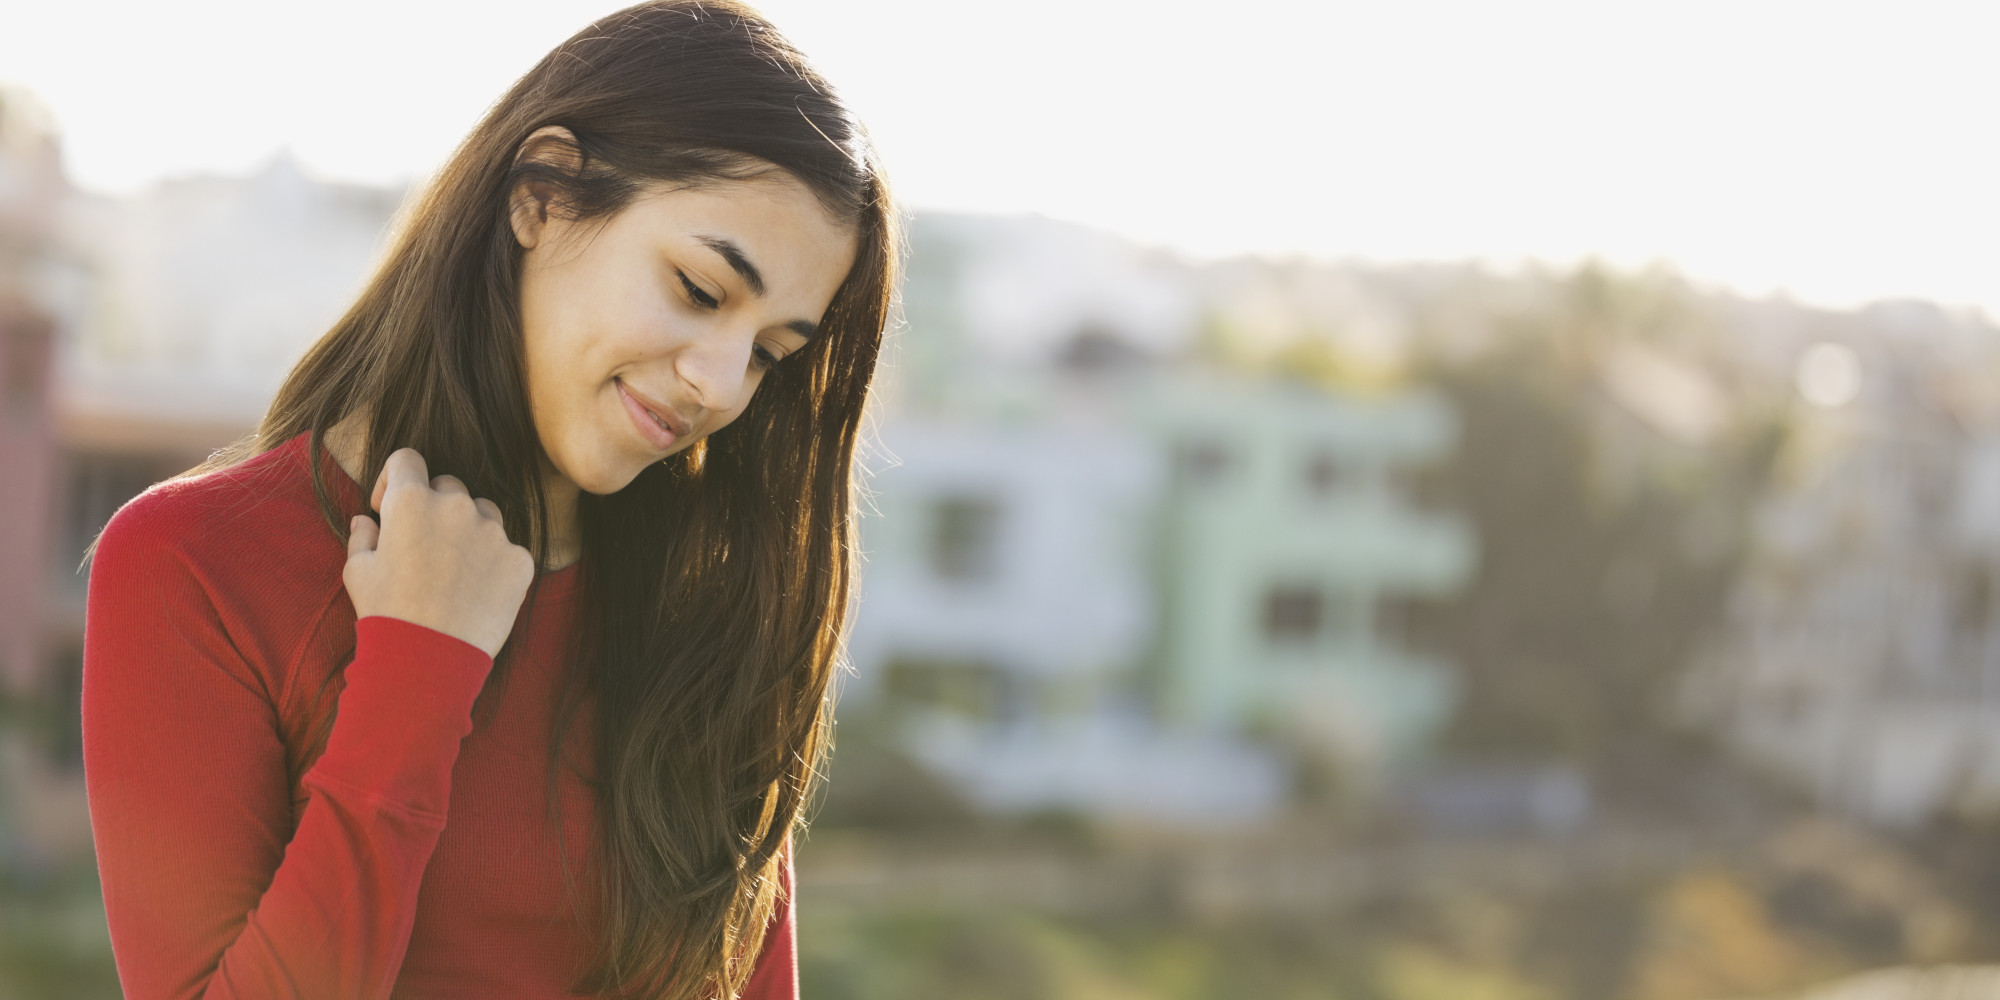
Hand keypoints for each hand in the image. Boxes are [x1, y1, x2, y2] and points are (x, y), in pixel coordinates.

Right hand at [341, 448, 535, 658]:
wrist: (428, 661)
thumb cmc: (386, 614)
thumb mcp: (357, 572)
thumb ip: (363, 537)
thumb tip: (366, 521)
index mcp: (411, 502)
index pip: (407, 460)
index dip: (395, 478)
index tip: (388, 506)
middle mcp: (456, 506)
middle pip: (448, 486)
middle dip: (433, 506)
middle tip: (423, 544)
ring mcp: (493, 532)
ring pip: (483, 513)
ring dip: (468, 529)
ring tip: (452, 570)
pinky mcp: (519, 559)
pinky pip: (506, 549)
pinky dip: (493, 563)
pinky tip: (476, 591)